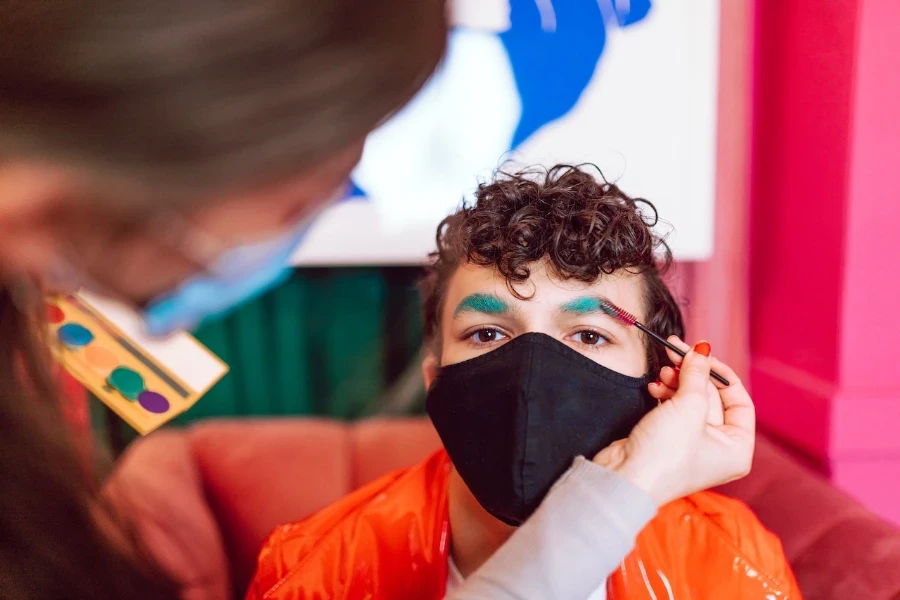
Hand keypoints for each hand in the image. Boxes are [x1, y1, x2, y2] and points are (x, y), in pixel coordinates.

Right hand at [593, 337, 754, 505]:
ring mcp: (693, 444)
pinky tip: (654, 387)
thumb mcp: (688, 407)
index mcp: (737, 449)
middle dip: (693, 375)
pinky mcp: (670, 439)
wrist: (625, 478)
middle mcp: (719, 449)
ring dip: (676, 382)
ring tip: (662, 374)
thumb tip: (702, 350)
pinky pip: (675, 409)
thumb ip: (697, 374)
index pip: (740, 401)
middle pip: (713, 398)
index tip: (704, 355)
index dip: (722, 375)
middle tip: (676, 353)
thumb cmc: (664, 456)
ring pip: (691, 401)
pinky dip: (665, 394)